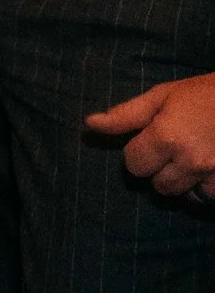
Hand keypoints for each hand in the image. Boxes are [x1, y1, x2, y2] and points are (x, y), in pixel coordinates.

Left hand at [86, 73, 214, 198]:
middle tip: (171, 150)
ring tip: (190, 160)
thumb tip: (90, 124)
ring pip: (185, 196)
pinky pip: (210, 198)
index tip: (148, 140)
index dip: (137, 152)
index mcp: (166, 137)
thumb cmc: (202, 94)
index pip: (133, 165)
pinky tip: (206, 172)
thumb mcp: (162, 96)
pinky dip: (205, 189)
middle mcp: (190, 161)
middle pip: (158, 185)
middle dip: (159, 170)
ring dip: (184, 182)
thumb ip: (126, 115)